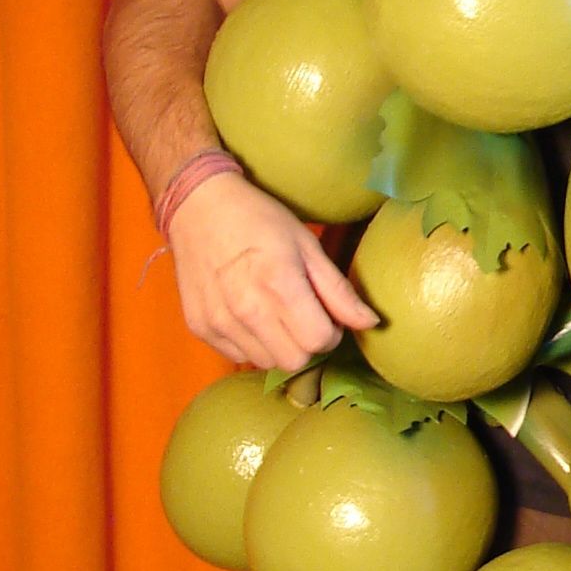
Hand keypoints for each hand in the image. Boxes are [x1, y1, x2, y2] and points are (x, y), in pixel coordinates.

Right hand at [167, 172, 377, 370]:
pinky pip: (238, 356)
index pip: (319, 341)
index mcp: (278, 284)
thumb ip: (339, 290)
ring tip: (275, 314)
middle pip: (295, 361)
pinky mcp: (200, 327)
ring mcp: (219, 321)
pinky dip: (252, 344)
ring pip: (267, 363)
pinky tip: (250, 315)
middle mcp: (246, 309)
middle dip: (307, 344)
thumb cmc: (259, 220)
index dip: (331, 331)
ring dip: (280, 346)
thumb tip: (371, 324)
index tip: (326, 314)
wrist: (199, 207)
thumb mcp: (307, 246)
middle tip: (304, 318)